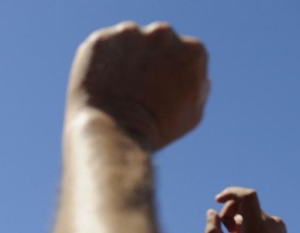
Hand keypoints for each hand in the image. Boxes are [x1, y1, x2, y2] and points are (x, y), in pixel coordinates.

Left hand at [66, 22, 208, 151]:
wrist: (115, 132)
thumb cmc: (157, 130)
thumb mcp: (192, 114)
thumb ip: (200, 88)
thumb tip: (199, 77)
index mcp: (192, 49)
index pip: (182, 53)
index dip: (170, 73)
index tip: (160, 91)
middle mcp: (163, 34)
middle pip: (155, 43)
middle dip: (147, 61)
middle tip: (136, 89)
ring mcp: (130, 34)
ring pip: (127, 42)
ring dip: (123, 58)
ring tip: (117, 88)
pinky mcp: (100, 40)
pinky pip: (101, 48)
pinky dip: (99, 63)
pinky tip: (100, 84)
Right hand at [205, 187, 295, 232]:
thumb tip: (211, 213)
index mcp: (257, 228)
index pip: (247, 196)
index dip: (231, 192)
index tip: (218, 199)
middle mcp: (269, 222)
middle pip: (245, 204)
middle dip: (230, 212)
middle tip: (224, 229)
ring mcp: (277, 224)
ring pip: (252, 212)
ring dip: (239, 220)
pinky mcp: (280, 228)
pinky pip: (260, 219)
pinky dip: (250, 225)